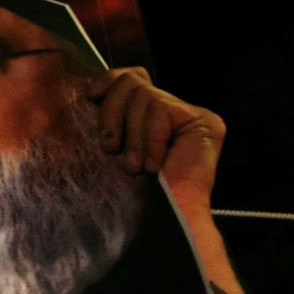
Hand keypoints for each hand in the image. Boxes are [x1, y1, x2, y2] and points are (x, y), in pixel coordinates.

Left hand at [88, 67, 225, 219]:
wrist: (161, 217)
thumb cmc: (130, 190)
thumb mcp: (112, 144)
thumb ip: (112, 117)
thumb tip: (89, 91)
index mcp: (152, 114)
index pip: (132, 76)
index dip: (108, 80)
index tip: (90, 97)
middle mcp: (175, 110)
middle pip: (133, 80)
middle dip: (112, 112)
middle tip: (110, 147)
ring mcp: (193, 115)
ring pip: (144, 96)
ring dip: (131, 136)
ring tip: (134, 165)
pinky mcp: (204, 122)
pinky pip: (160, 111)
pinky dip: (149, 140)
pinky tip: (154, 165)